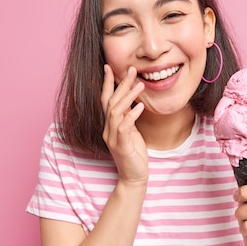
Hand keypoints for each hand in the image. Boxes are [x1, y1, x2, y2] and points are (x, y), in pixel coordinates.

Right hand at [101, 64, 148, 184]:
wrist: (134, 177)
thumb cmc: (134, 155)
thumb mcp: (132, 132)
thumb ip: (129, 118)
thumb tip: (132, 101)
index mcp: (110, 125)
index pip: (106, 100)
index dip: (107, 83)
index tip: (110, 67)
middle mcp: (108, 129)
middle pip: (111, 102)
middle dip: (120, 84)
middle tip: (131, 70)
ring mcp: (113, 138)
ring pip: (116, 112)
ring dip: (128, 97)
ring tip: (140, 85)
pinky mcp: (121, 146)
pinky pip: (124, 127)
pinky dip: (132, 115)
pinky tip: (140, 106)